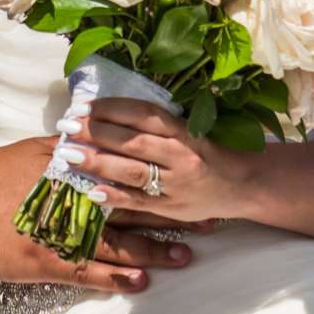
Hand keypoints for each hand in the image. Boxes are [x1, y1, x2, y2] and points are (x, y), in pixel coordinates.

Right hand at [0, 136, 195, 290]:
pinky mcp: (44, 260)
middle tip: (208, 225)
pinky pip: (88, 271)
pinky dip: (116, 277)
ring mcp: (61, 232)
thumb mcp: (34, 152)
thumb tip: (96, 139)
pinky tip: (141, 282)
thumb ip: (69, 152)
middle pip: (133, 209)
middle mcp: (75, 199)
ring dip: (154, 251)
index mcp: (76, 171)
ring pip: (118, 244)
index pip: (130, 177)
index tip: (194, 188)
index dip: (163, 184)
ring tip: (184, 257)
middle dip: (172, 218)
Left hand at [62, 99, 255, 225]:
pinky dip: (115, 196)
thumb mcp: (190, 130)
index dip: (113, 108)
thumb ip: (156, 126)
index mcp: (184, 131)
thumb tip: (108, 115)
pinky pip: (139, 203)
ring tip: (70, 155)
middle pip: (133, 141)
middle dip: (97, 132)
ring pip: (133, 170)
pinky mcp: (173, 208)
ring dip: (99, 162)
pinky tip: (91, 191)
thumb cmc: (211, 152)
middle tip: (68, 126)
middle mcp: (181, 155)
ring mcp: (177, 183)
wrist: (244, 185)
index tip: (85, 106)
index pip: (144, 115)